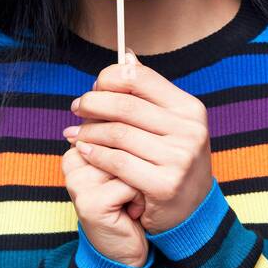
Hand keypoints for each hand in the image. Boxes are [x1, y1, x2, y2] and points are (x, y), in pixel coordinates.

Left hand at [61, 49, 213, 235]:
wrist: (192, 211)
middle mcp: (188, 130)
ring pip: (118, 134)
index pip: (140, 78)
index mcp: (189, 109)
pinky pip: (117, 162)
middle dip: (92, 104)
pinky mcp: (164, 184)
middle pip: (125, 105)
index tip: (94, 88)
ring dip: (88, 132)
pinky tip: (83, 152)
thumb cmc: (173, 162)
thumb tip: (127, 56)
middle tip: (76, 108)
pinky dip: (93, 154)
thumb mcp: (171, 124)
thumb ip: (149, 93)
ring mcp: (179, 158)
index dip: (108, 79)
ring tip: (74, 133)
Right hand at [61, 138, 148, 267]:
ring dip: (140, 181)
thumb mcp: (124, 167)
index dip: (134, 147)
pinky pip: (130, 185)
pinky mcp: (91, 202)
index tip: (127, 173)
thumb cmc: (128, 203)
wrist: (123, 250)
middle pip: (121, 141)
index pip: (113, 125)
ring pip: (127, 160)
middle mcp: (72, 161)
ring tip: (131, 199)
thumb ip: (123, 140)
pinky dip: (139, 199)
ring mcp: (78, 182)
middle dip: (138, 164)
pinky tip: (131, 212)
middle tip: (131, 189)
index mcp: (77, 147)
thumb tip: (137, 111)